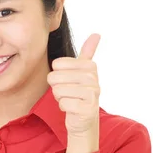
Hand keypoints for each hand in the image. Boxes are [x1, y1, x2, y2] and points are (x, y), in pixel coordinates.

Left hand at [47, 34, 100, 152]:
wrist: (84, 119)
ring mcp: (92, 94)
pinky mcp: (87, 109)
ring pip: (57, 91)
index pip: (57, 64)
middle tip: (68, 93)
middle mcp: (94, 79)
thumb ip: (88, 52)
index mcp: (90, 66)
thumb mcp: (83, 71)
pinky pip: (63, 103)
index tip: (69, 81)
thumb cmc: (78, 93)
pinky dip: (63, 107)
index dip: (57, 74)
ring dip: (60, 98)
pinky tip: (72, 109)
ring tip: (71, 100)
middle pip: (55, 77)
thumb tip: (97, 34)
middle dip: (57, 87)